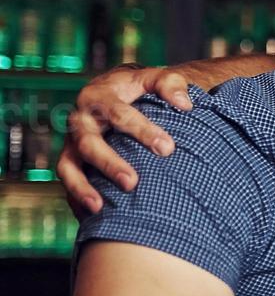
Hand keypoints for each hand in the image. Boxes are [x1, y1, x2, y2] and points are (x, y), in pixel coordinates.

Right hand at [58, 66, 192, 216]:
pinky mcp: (71, 162)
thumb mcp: (154, 77)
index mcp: (99, 97)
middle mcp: (80, 121)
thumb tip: (185, 104)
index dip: (142, 131)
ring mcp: (71, 143)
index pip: (119, 114)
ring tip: (99, 207)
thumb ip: (171, 84)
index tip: (167, 149)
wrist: (114, 92)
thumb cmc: (139, 88)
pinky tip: (93, 218)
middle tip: (132, 182)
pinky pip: (67, 184)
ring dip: (81, 187)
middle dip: (109, 163)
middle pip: (88, 143)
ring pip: (67, 166)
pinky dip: (76, 200)